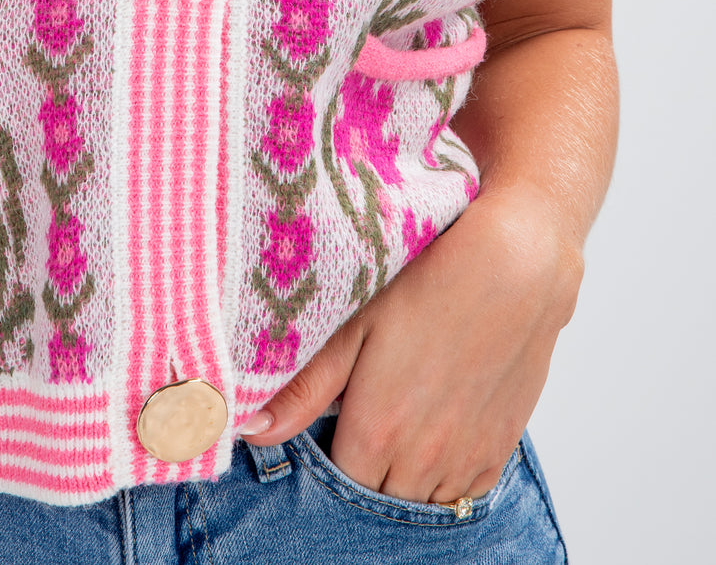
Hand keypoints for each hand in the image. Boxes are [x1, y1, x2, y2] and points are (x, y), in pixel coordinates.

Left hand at [239, 183, 582, 503]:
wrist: (515, 266)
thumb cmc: (427, 282)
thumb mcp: (355, 326)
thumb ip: (303, 389)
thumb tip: (251, 431)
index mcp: (376, 431)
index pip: (338, 480)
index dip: (331, 449)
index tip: (334, 415)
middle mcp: (420, 458)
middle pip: (378, 495)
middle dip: (366, 465)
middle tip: (366, 412)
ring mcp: (463, 458)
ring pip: (421, 500)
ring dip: (405, 475)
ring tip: (403, 419)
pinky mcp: (499, 449)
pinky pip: (464, 492)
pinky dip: (445, 475)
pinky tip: (437, 430)